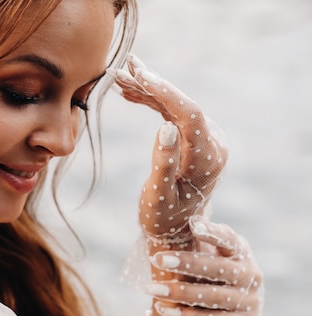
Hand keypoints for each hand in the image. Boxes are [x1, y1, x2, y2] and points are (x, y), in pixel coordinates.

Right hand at [112, 56, 228, 247]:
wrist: (175, 231)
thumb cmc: (163, 218)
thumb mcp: (158, 196)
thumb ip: (164, 163)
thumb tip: (166, 126)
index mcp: (207, 158)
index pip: (189, 114)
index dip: (165, 92)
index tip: (141, 76)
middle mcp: (211, 144)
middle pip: (181, 105)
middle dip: (152, 84)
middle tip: (124, 67)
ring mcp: (203, 140)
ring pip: (174, 107)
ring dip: (148, 91)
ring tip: (120, 77)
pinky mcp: (192, 140)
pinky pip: (171, 114)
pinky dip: (150, 103)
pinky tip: (130, 93)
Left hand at [147, 216, 263, 315]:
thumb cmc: (214, 278)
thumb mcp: (210, 256)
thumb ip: (195, 241)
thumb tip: (171, 217)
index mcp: (241, 253)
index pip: (230, 240)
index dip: (213, 232)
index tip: (193, 225)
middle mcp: (251, 275)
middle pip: (218, 268)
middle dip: (186, 263)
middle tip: (156, 259)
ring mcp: (251, 301)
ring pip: (213, 296)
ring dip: (179, 292)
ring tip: (151, 288)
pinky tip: (163, 309)